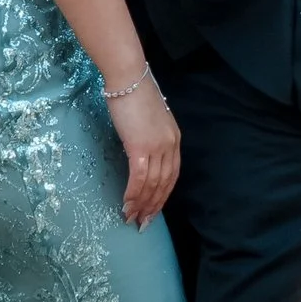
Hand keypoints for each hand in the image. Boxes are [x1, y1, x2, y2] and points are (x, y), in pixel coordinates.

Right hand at [109, 76, 178, 225]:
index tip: (154, 210)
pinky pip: (139, 177)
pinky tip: (126, 204)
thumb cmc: (134, 94)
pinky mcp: (140, 147)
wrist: (127, 78)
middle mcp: (169, 146)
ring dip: (141, 204)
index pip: (172, 175)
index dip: (163, 196)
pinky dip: (133, 193)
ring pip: (152, 184)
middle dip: (153, 206)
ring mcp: (157, 147)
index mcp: (174, 140)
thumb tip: (141, 153)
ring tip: (131, 218)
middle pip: (164, 184)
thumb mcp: (150, 119)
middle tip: (142, 223)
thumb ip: (150, 137)